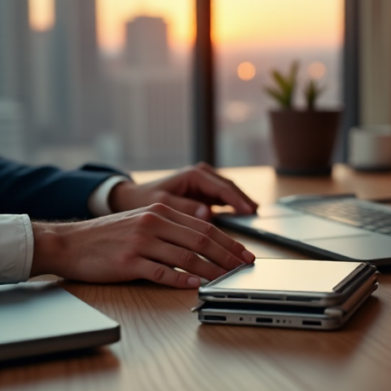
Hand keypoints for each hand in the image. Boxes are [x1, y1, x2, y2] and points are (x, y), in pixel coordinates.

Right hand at [30, 203, 255, 287]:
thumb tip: (202, 243)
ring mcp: (140, 243)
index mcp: (159, 211)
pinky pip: (161, 272)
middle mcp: (152, 223)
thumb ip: (169, 228)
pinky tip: (196, 284)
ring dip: (212, 270)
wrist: (69, 242)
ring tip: (228, 280)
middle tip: (244, 268)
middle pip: (200, 240)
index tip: (244, 253)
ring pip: (186, 257)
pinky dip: (182, 279)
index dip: (228, 242)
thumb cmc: (106, 237)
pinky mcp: (128, 262)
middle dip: (227, 256)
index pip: (203, 226)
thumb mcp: (140, 222)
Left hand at [109, 162, 257, 220]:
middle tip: (257, 216)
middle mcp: (201, 174)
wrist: (133, 196)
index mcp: (193, 175)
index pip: (222, 188)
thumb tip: (207, 215)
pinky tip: (243, 214)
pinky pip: (223, 196)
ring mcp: (204, 182)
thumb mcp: (161, 204)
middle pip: (230, 187)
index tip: (249, 212)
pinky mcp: (203, 191)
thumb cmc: (144, 199)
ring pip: (229, 191)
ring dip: (241, 202)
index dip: (237, 201)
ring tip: (254, 215)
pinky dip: (233, 204)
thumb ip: (184, 208)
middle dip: (244, 201)